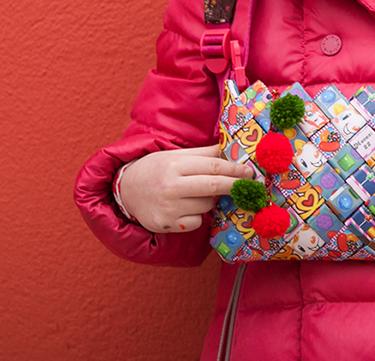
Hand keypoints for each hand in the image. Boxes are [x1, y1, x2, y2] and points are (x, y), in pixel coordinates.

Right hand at [119, 146, 254, 233]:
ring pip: (206, 205)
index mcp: (174, 165)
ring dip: (210, 200)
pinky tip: (183, 208)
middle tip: (248, 184)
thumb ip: (204, 154)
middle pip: (213, 186)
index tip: (249, 171)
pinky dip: (196, 215)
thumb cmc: (156, 169)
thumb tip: (233, 150)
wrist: (125, 191)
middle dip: (234, 185)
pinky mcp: (166, 225)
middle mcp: (170, 186)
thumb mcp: (176, 155)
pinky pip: (196, 221)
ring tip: (193, 193)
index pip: (212, 166)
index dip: (234, 169)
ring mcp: (168, 208)